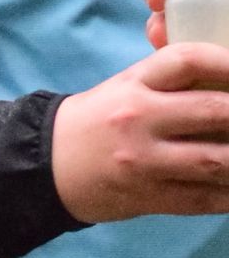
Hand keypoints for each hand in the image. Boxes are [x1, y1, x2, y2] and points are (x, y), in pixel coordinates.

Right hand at [51, 41, 228, 222]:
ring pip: (217, 160)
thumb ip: (175, 84)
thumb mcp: (128, 89)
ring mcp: (144, 162)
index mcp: (134, 85)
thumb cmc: (98, 121)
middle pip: (216, 110)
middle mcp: (138, 119)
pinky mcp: (149, 197)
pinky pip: (207, 198)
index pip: (188, 59)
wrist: (45, 165)